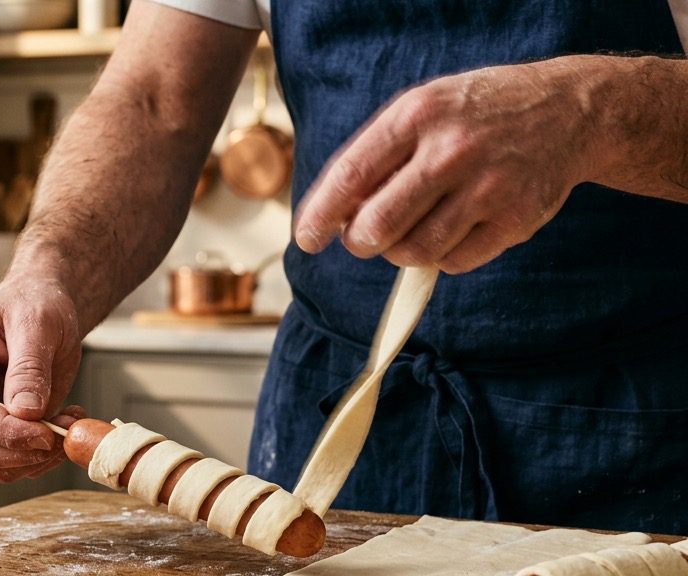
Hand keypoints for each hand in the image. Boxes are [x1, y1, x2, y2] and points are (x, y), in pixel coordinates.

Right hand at [0, 278, 84, 482]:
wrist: (44, 306)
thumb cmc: (34, 303)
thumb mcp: (36, 324)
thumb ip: (29, 368)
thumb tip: (25, 414)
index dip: (6, 431)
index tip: (46, 434)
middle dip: (25, 450)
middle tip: (66, 433)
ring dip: (40, 456)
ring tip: (71, 420)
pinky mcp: (3, 429)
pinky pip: (19, 460)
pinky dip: (47, 453)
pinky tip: (68, 421)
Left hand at [294, 57, 602, 272]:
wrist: (566, 111)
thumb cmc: (473, 115)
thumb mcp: (421, 110)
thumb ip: (376, 156)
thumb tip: (336, 215)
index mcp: (417, 116)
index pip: (352, 176)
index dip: (321, 215)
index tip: (306, 240)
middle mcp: (451, 151)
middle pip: (380, 225)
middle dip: (360, 241)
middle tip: (362, 239)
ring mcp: (488, 187)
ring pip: (415, 252)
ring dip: (399, 252)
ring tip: (408, 230)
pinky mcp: (516, 220)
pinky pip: (455, 262)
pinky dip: (441, 257)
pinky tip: (449, 230)